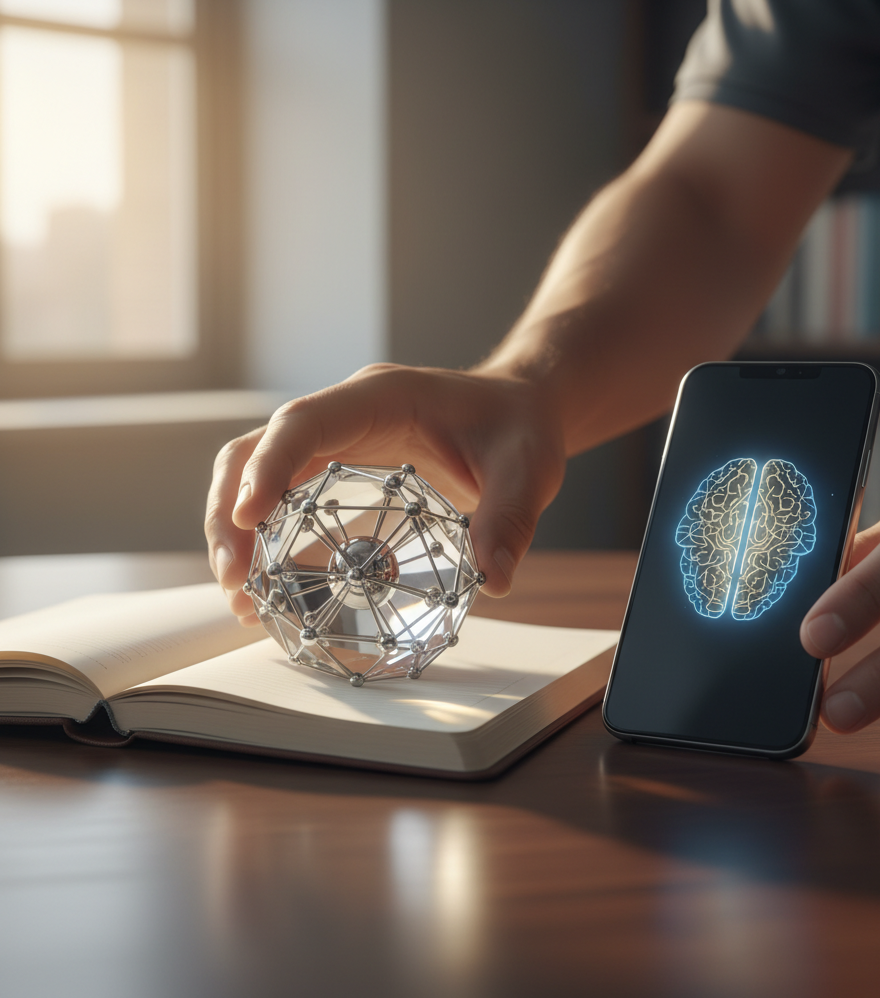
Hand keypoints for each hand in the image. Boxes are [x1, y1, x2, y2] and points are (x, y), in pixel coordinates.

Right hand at [205, 364, 564, 623]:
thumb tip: (494, 578)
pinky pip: (286, 501)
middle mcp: (345, 416)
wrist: (519, 411)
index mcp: (380, 398)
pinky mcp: (339, 474)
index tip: (247, 520)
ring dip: (238, 533)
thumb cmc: (519, 426)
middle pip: (256, 451)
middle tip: (236, 579)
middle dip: (232, 512)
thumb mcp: (528, 468)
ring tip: (244, 598)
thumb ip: (512, 518)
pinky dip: (269, 543)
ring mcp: (336, 443)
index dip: (267, 467)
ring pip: (258, 476)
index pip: (303, 423)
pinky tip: (272, 592)